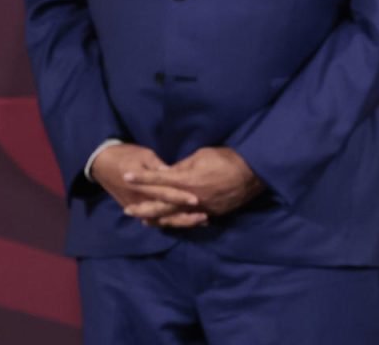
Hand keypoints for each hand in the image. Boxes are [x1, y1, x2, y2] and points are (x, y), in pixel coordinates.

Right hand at [90, 144, 206, 228]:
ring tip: (200, 221)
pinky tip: (184, 222)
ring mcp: (135, 206)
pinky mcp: (134, 209)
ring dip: (179, 222)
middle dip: (184, 216)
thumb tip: (173, 173)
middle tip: (204, 217)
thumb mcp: (144, 155)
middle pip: (164, 212)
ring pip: (160, 220)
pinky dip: (168, 222)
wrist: (102, 163)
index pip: (164, 193)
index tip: (196, 200)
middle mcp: (138, 199)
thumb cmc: (126, 155)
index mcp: (141, 184)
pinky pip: (153, 219)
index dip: (180, 197)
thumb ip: (158, 167)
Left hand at [124, 147, 263, 221]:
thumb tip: (169, 172)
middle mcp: (190, 198)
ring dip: (158, 219)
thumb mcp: (201, 155)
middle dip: (143, 208)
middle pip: (160, 207)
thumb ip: (182, 167)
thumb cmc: (227, 159)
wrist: (253, 173)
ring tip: (145, 221)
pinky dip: (178, 221)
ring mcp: (200, 209)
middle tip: (127, 210)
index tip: (126, 177)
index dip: (141, 178)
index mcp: (186, 181)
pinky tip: (170, 222)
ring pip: (174, 218)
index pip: (158, 180)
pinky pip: (190, 220)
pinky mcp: (211, 214)